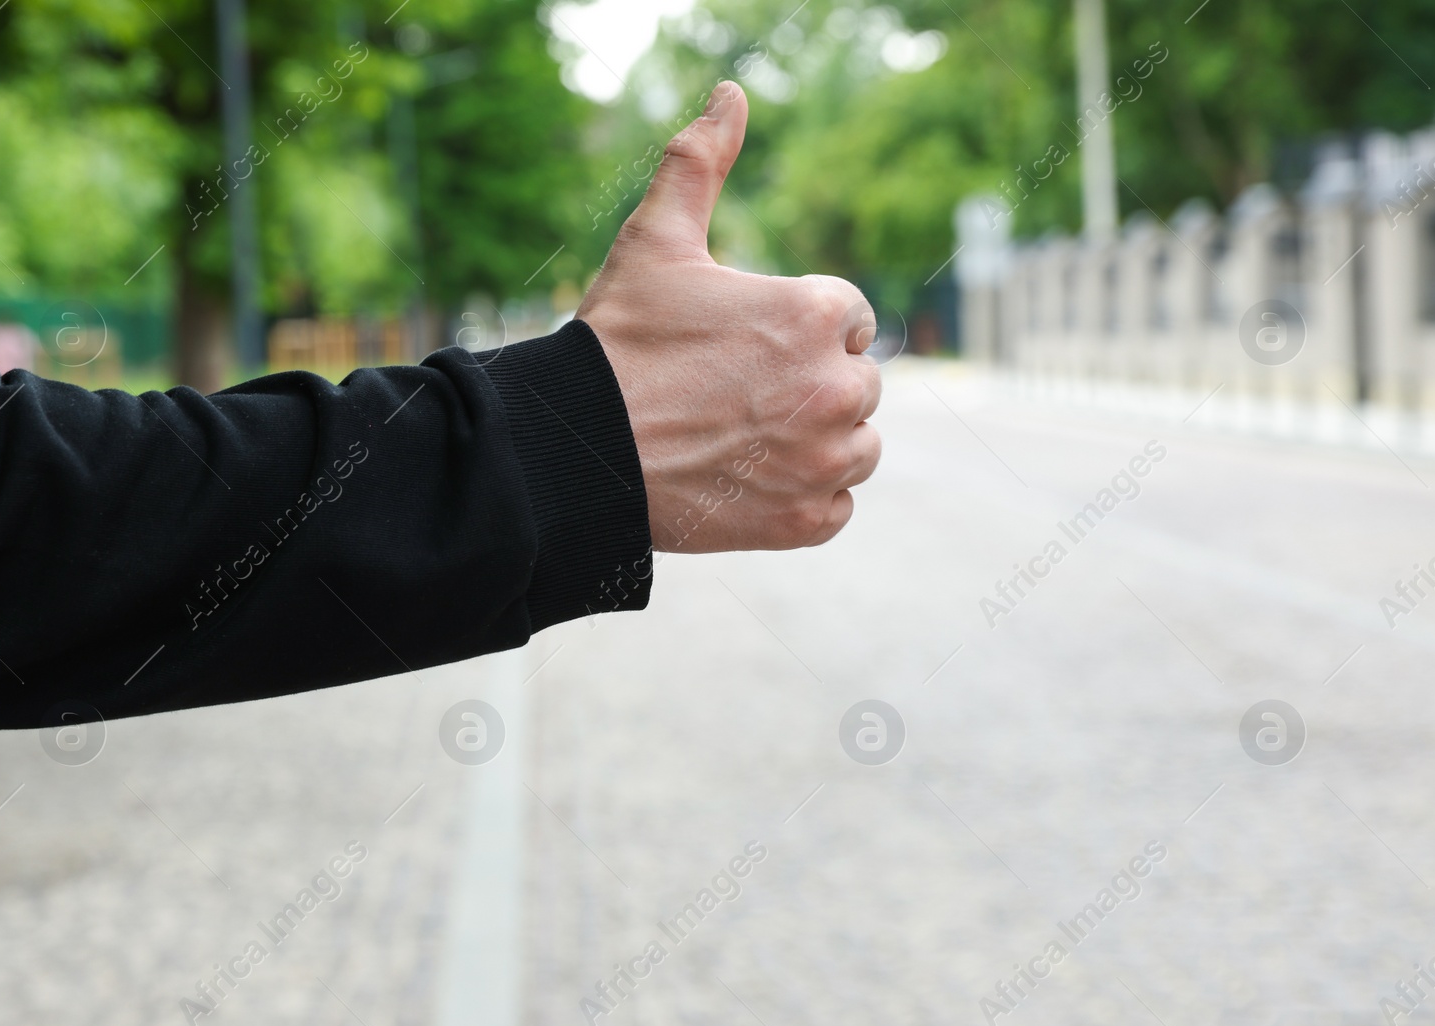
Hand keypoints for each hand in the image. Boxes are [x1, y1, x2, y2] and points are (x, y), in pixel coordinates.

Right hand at [577, 81, 881, 552]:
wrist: (577, 453)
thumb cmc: (618, 343)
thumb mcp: (655, 241)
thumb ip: (699, 163)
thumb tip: (730, 94)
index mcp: (817, 313)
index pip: (848, 319)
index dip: (797, 329)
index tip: (748, 346)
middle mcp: (838, 388)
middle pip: (856, 384)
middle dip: (810, 386)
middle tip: (738, 395)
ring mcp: (826, 461)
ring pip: (857, 446)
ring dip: (818, 442)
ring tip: (748, 438)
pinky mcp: (806, 522)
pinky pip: (838, 507)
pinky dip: (806, 499)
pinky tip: (752, 482)